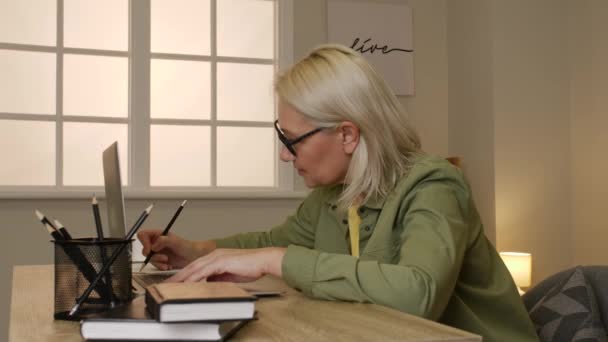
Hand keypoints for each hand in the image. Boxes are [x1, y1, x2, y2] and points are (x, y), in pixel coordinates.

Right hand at [137, 230, 214, 269]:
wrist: (194, 257)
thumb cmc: (186, 246)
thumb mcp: (175, 241)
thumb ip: (163, 241)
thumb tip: (153, 246)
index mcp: (158, 235)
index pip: (143, 235)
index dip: (143, 242)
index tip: (150, 250)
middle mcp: (156, 243)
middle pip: (144, 249)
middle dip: (153, 256)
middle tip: (164, 258)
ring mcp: (157, 252)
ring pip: (149, 259)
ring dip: (157, 262)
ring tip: (167, 262)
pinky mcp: (160, 261)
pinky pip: (154, 265)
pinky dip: (160, 267)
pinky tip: (168, 266)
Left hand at [165, 247, 285, 282]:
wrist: (263, 260)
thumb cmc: (251, 267)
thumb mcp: (230, 274)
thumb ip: (218, 277)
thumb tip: (209, 283)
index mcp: (216, 257)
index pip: (196, 266)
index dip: (184, 275)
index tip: (175, 282)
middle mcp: (214, 255)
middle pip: (191, 266)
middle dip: (177, 276)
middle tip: (166, 284)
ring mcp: (217, 257)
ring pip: (195, 268)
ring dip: (182, 277)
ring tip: (171, 285)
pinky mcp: (221, 261)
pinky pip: (204, 271)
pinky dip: (195, 278)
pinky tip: (188, 283)